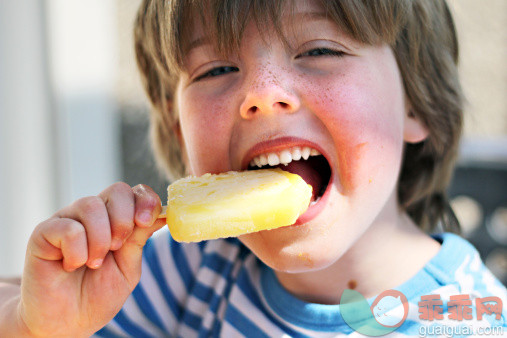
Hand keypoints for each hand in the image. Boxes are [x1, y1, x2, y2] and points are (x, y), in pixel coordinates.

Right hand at [18, 183, 164, 336]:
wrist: (67, 322)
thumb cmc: (97, 294)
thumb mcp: (128, 266)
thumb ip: (140, 238)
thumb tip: (163, 214)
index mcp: (116, 219)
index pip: (135, 193)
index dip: (146, 201)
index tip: (147, 221)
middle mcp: (93, 214)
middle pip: (116, 191)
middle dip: (124, 219)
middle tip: (117, 247)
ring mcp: (68, 220)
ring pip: (91, 205)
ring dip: (100, 240)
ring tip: (94, 263)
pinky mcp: (44, 232)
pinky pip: (68, 228)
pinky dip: (77, 252)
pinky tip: (72, 266)